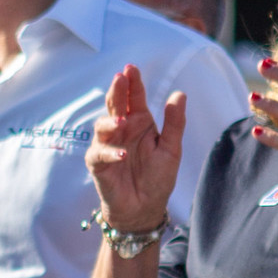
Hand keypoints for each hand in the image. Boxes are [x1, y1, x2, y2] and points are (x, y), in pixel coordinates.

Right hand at [86, 66, 186, 232]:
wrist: (144, 209)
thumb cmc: (157, 179)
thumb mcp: (171, 149)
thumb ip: (174, 123)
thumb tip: (179, 94)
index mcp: (140, 123)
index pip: (135, 98)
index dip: (132, 83)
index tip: (131, 68)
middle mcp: (122, 130)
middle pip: (115, 105)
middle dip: (117, 91)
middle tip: (119, 78)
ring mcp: (108, 146)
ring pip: (102, 126)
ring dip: (110, 121)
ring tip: (121, 120)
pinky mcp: (98, 165)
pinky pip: (99, 155)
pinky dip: (109, 153)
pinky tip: (121, 154)